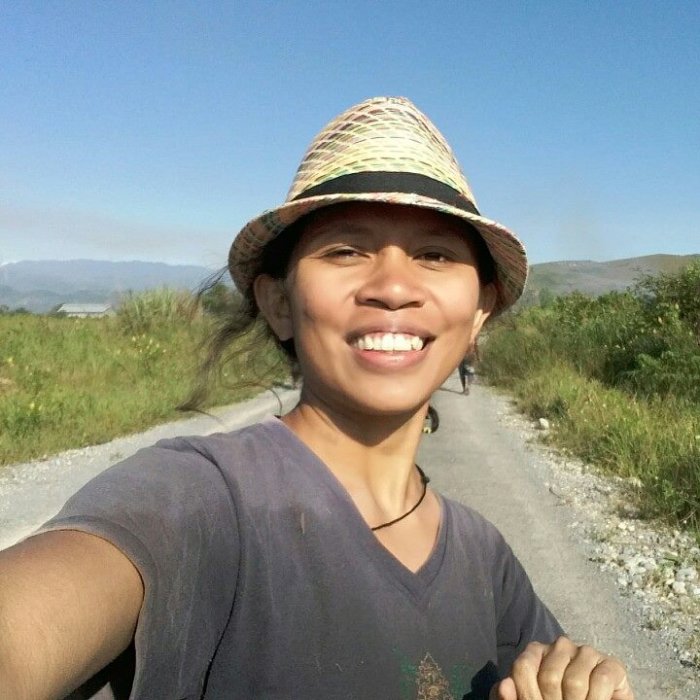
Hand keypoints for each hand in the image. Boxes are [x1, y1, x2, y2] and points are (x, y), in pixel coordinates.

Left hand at [489, 636, 633, 699]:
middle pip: (548, 677)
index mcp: (535, 653)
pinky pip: (602, 681)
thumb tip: (504, 685)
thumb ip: (511, 698)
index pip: (523, 668)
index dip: (528, 694)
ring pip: (574, 682)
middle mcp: (560, 646)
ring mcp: (587, 653)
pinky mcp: (612, 665)